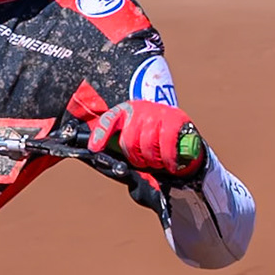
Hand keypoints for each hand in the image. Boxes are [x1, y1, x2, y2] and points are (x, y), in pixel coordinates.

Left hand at [87, 100, 206, 176]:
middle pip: (129, 141)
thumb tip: (100, 155)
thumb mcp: (132, 134)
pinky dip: (168, 160)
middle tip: (143, 162)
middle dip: (135, 158)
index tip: (94, 148)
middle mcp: (140, 109)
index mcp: (125, 111)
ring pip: (147, 145)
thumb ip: (115, 144)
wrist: (180, 126)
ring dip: (152, 160)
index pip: (109, 119)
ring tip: (157, 162)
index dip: (100, 134)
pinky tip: (170, 165)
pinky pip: (167, 146)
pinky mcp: (176, 119)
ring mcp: (158, 113)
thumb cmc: (150, 134)